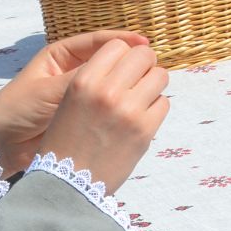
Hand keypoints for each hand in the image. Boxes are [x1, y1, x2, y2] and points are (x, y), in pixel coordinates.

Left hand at [0, 29, 148, 177]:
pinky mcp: (83, 115)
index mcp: (61, 57)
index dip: (122, 40)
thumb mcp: (50, 91)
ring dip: (128, 82)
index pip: (98, 42)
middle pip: (109, 59)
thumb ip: (81, 79)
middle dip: (130, 60)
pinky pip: (107, 104)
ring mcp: (80, 94)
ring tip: (150, 82)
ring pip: (111, 82)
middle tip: (151, 63)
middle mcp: (73, 72)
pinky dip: (121, 103)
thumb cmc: (17, 109)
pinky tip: (136, 104)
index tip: (144, 42)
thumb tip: (117, 68)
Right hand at [38, 38, 170, 193]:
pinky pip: (164, 103)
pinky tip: (140, 121)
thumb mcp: (71, 100)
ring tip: (140, 100)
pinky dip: (155, 109)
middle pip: (144, 55)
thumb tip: (133, 59)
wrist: (66, 185)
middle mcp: (107, 91)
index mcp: (84, 81)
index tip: (123, 67)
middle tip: (138, 80)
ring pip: (160, 76)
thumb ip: (98, 78)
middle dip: (144, 65)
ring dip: (153, 85)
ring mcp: (129, 110)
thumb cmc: (66, 142)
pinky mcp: (145, 130)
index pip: (117, 45)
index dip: (123, 55)